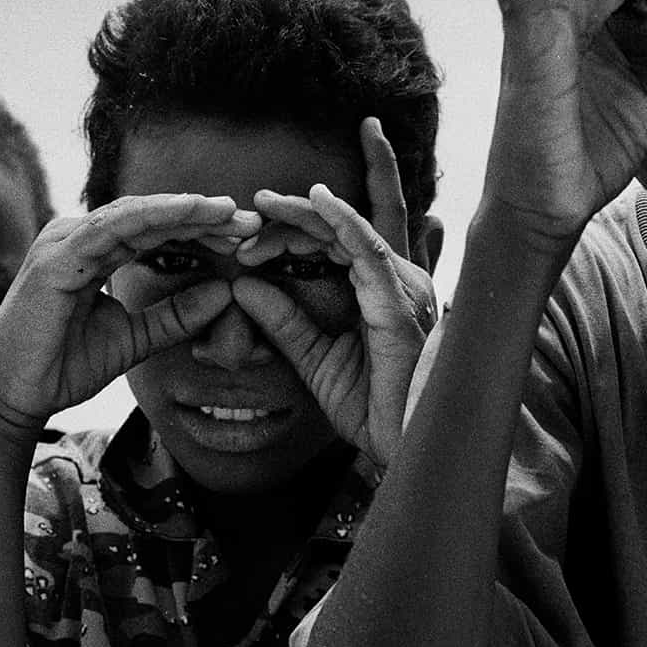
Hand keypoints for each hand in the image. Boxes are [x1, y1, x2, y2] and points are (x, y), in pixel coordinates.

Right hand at [0, 195, 260, 437]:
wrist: (11, 397)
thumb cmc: (63, 366)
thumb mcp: (135, 338)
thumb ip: (176, 315)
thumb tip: (224, 292)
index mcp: (94, 250)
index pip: (156, 231)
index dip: (201, 229)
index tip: (246, 235)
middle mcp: (77, 236)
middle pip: (152, 216)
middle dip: (203, 216)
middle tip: (251, 219)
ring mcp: (63, 241)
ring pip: (136, 214)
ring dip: (185, 210)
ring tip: (229, 211)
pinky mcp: (56, 256)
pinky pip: (112, 227)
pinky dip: (153, 216)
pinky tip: (189, 212)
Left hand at [232, 119, 435, 467]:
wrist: (402, 444)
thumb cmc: (372, 405)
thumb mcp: (313, 356)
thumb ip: (283, 320)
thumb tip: (243, 285)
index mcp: (377, 288)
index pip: (339, 239)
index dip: (297, 226)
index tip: (250, 238)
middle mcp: (393, 279)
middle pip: (339, 228)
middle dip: (294, 214)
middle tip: (251, 209)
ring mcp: (399, 285)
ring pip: (347, 230)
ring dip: (303, 213)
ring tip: (264, 203)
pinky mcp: (397, 300)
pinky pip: (368, 248)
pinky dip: (342, 221)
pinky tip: (317, 201)